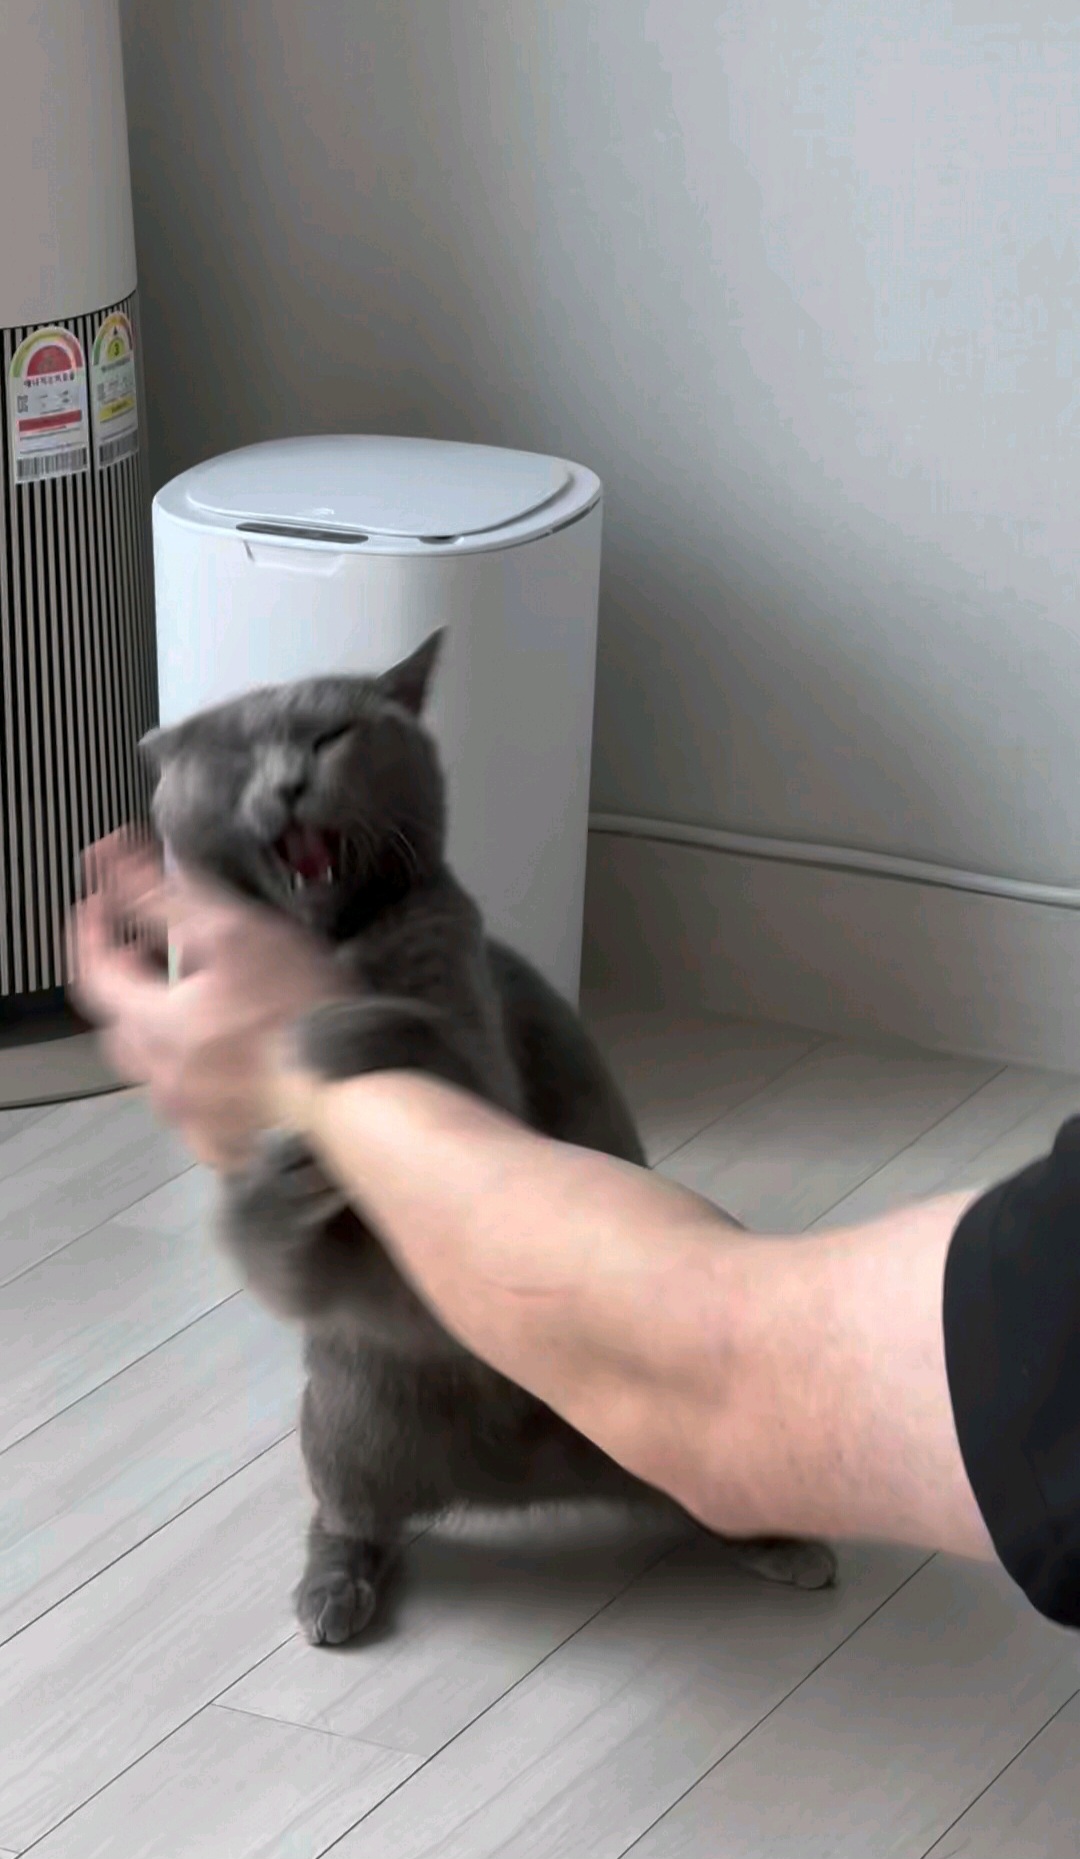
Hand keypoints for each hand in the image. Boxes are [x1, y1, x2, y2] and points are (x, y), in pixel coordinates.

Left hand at [69, 832, 347, 1170]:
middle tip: (149, 958)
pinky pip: (196, 1111)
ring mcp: (194, 1117)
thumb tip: (114, 863)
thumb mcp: (232, 931)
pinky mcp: (228, 1141)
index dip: (90, 930)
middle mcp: (162, 1077)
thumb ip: (164, 897)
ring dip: (164, 1036)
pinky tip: (229, 1065)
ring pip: (156, 1070)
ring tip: (198, 1010)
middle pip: (120, 1026)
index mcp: (154, 1025)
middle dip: (127, 986)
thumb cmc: (301, 1014)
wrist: (350, 1087)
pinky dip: (201, 1082)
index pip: (94, 971)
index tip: (98, 905)